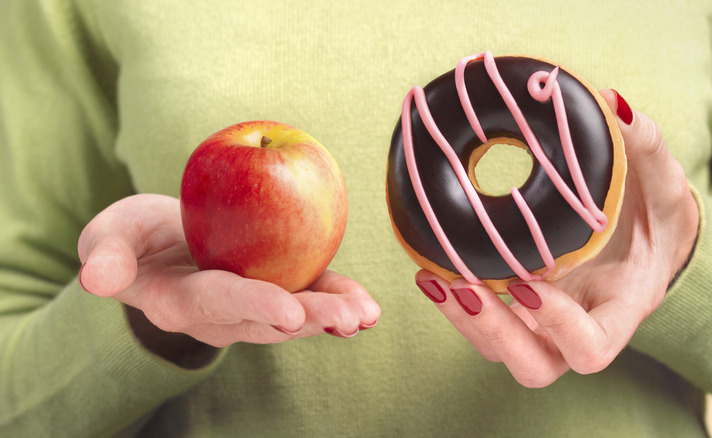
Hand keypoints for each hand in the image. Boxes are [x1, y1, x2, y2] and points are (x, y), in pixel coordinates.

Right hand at [77, 194, 379, 354]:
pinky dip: (336, 298)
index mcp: (181, 301)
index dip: (254, 305)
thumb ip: (106, 254)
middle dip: (310, 320)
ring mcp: (252, 308)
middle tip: (347, 319)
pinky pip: (308, 296)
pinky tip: (367, 305)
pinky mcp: (277, 290)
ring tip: (366, 315)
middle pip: (268, 319)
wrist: (162, 246)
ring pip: (295, 316)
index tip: (288, 311)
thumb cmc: (134, 239)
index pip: (220, 302)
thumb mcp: (109, 236)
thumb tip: (95, 279)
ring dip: (332, 316)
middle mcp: (222, 316)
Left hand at [415, 89, 698, 386]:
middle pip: (534, 365)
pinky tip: (428, 268)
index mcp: (620, 308)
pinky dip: (455, 303)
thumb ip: (644, 144)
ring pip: (499, 351)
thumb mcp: (664, 179)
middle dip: (495, 332)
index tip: (530, 281)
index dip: (559, 327)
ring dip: (464, 321)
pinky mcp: (521, 311)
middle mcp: (580, 326)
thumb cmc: (657, 213)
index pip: (592, 347)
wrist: (646, 237)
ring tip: (432, 277)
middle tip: (465, 286)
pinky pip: (484, 322)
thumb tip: (610, 101)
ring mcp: (546, 325)